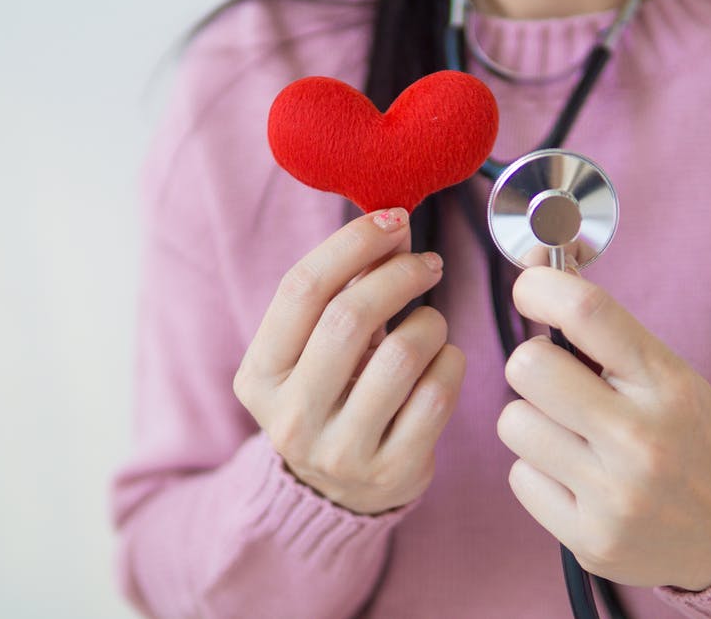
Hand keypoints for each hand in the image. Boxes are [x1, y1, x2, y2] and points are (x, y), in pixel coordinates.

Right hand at [234, 208, 465, 514]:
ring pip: (401, 355)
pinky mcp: (391, 472)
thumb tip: (393, 227)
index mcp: (259, 376)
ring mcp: (340, 451)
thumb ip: (344, 290)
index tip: (393, 220)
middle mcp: (290, 417)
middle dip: (399, 275)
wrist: (340, 492)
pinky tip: (445, 359)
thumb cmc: (332, 395)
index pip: (301, 289)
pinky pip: (438, 395)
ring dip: (429, 321)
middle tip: (428, 263)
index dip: (352, 244)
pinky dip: (451, 362)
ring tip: (431, 321)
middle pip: (349, 317)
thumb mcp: (315, 348)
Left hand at [497, 267, 710, 590]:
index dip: (540, 286)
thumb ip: (603, 327)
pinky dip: (540, 474)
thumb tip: (536, 263)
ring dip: (533, 424)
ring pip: (514, 423)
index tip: (530, 288)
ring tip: (573, 437)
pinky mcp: (591, 539)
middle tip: (556, 382)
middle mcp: (643, 439)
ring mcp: (615, 494)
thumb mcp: (666, 374)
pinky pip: (519, 478)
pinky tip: (578, 480)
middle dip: (531, 366)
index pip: (587, 311)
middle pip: (528, 367)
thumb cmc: (688, 438)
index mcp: (668, 384)